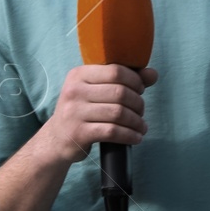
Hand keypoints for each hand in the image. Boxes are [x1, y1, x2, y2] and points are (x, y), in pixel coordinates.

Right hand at [39, 64, 158, 164]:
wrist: (56, 139)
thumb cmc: (83, 111)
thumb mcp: (96, 91)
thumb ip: (124, 80)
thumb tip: (153, 74)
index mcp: (79, 74)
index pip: (115, 71)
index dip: (135, 81)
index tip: (140, 90)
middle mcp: (74, 91)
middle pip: (119, 92)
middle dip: (138, 103)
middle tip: (141, 111)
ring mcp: (74, 112)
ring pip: (118, 113)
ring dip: (136, 121)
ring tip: (141, 126)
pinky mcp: (78, 133)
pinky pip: (112, 132)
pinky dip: (129, 135)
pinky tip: (136, 137)